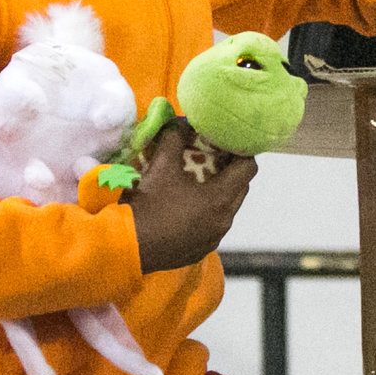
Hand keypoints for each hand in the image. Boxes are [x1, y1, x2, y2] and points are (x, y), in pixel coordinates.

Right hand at [126, 119, 257, 272]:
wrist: (126, 246)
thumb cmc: (147, 205)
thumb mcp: (161, 167)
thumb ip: (174, 139)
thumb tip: (180, 123)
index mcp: (220, 199)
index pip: (248, 168)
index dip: (240, 151)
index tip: (225, 144)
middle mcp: (224, 220)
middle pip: (240, 188)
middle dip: (229, 171)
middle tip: (210, 158)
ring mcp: (213, 238)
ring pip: (226, 209)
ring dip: (216, 193)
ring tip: (194, 182)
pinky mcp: (200, 250)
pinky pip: (212, 226)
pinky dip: (205, 213)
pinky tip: (183, 207)